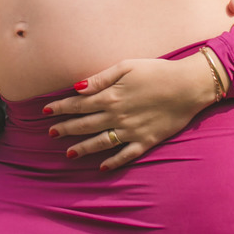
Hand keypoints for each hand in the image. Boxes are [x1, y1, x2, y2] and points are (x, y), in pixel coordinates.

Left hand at [43, 55, 214, 171]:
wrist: (189, 86)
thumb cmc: (157, 71)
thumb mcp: (126, 66)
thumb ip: (100, 79)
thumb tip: (77, 87)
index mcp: (111, 96)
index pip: (78, 104)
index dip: (60, 108)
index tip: (45, 112)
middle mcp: (117, 116)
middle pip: (85, 125)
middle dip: (65, 129)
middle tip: (50, 134)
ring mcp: (131, 131)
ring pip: (101, 143)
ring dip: (83, 148)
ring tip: (68, 153)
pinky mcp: (146, 141)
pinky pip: (126, 155)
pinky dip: (113, 162)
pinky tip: (102, 167)